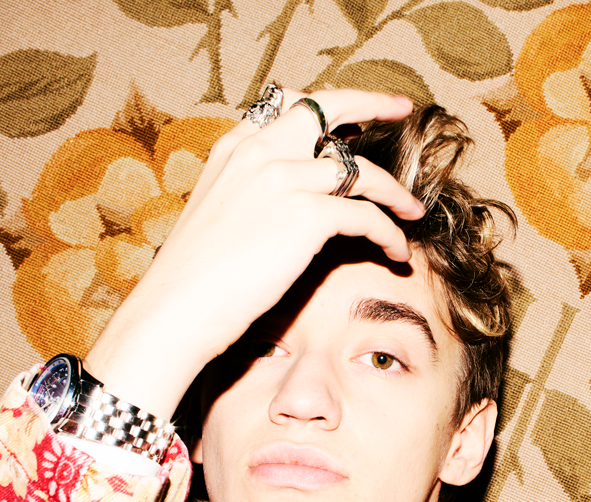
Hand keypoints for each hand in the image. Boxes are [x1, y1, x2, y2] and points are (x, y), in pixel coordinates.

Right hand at [85, 89, 424, 420]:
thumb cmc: (194, 276)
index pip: (289, 106)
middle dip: (372, 104)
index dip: (327, 107)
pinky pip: (367, 215)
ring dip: (395, 191)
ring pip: (361, 170)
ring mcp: (284, 179)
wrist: (176, 308)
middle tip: (403, 110)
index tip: (354, 115)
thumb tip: (285, 202)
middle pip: (329, 108)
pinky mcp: (307, 216)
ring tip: (413, 210)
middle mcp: (260, 151)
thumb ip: (249, 190)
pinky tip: (396, 252)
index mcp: (235, 147)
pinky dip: (389, 233)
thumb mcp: (216, 211)